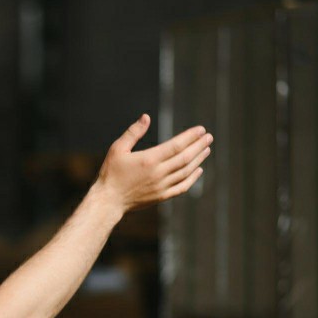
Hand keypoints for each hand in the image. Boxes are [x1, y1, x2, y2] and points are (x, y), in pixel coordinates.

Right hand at [93, 114, 212, 213]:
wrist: (109, 200)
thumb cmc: (111, 173)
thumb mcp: (117, 149)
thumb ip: (133, 133)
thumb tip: (146, 117)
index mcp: (149, 159)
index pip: (176, 145)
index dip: (190, 137)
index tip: (201, 130)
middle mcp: (158, 173)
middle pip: (185, 158)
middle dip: (199, 146)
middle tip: (208, 137)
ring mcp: (161, 186)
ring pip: (186, 171)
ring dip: (198, 159)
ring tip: (207, 149)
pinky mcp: (161, 196)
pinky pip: (182, 187)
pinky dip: (192, 178)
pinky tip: (198, 170)